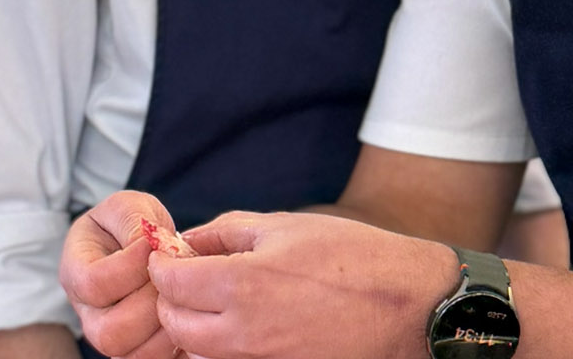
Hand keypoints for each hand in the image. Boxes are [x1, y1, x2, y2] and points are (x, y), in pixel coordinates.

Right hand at [60, 190, 182, 358]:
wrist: (140, 245)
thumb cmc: (129, 224)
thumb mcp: (128, 206)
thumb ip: (132, 219)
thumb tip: (147, 247)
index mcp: (75, 271)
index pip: (93, 284)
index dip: (128, 267)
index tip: (151, 245)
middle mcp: (88, 313)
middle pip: (109, 332)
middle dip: (149, 303)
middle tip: (169, 277)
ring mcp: (110, 335)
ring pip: (133, 353)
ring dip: (165, 325)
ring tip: (179, 294)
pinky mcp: (136, 348)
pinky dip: (176, 342)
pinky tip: (185, 311)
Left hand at [149, 211, 457, 358]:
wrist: (411, 306)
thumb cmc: (354, 257)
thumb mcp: (285, 227)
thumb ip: (226, 231)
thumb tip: (187, 239)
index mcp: (242, 286)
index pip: (168, 282)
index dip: (162, 264)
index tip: (170, 255)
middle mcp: (244, 334)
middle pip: (174, 326)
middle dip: (171, 299)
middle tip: (186, 278)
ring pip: (199, 353)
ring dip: (193, 328)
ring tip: (213, 301)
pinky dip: (223, 347)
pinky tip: (243, 322)